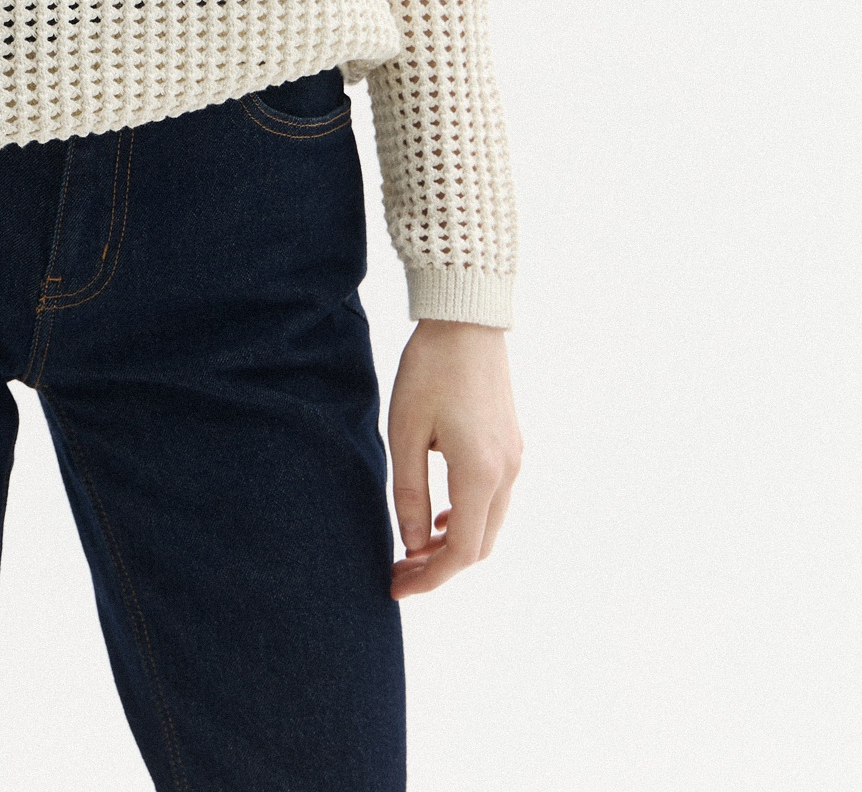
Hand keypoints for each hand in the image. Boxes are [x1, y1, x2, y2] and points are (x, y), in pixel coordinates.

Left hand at [386, 320, 521, 598]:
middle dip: (440, 567)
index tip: (395, 588)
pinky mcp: (511, 443)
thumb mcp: (405, 432)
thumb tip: (413, 545)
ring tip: (412, 548)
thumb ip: (410, 494)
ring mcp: (514, 457)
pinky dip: (467, 518)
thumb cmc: (430, 370)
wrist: (466, 319)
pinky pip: (493, 499)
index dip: (429, 578)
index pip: (461, 552)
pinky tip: (438, 516)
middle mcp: (506, 472)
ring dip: (453, 544)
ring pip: (489, 524)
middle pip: (480, 546)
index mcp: (480, 473)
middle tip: (399, 572)